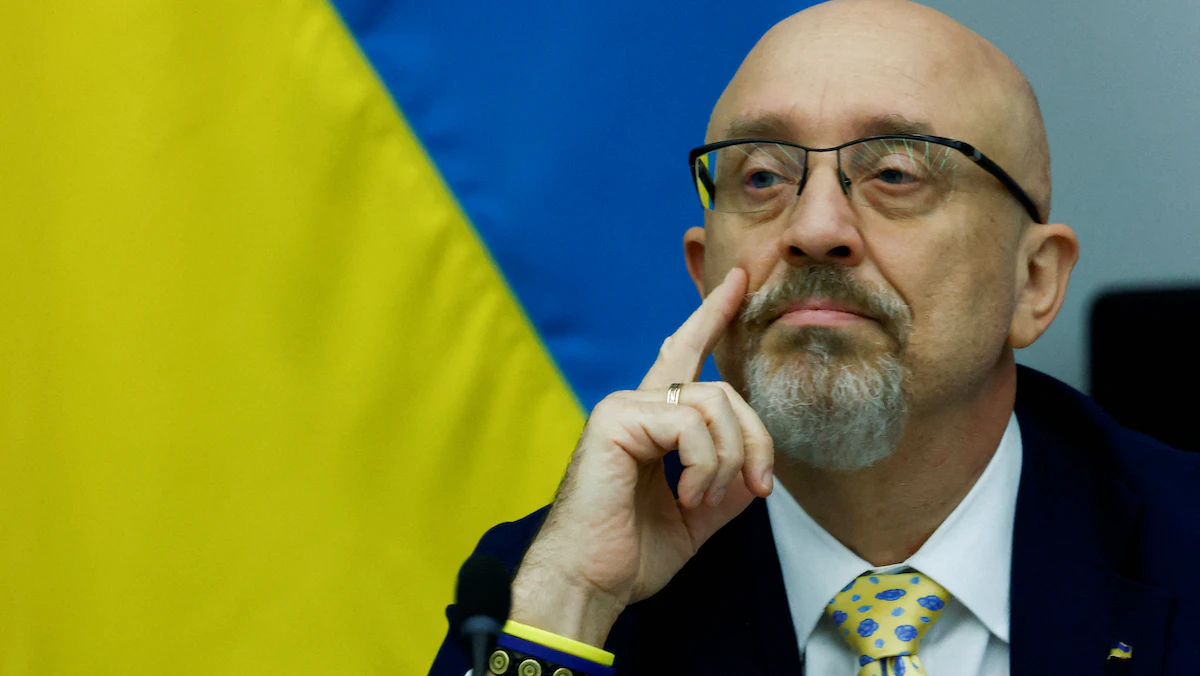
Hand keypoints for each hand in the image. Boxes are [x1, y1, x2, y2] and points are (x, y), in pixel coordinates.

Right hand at [508, 268, 774, 646]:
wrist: (588, 584)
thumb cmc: (629, 556)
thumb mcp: (696, 517)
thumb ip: (726, 484)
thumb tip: (756, 468)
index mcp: (650, 423)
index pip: (684, 357)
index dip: (711, 317)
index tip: (736, 282)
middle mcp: (635, 405)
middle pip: (723, 390)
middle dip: (755, 440)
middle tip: (757, 488)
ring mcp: (622, 407)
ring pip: (714, 404)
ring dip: (727, 461)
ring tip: (701, 501)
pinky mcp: (616, 419)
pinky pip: (690, 424)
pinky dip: (704, 467)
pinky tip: (685, 497)